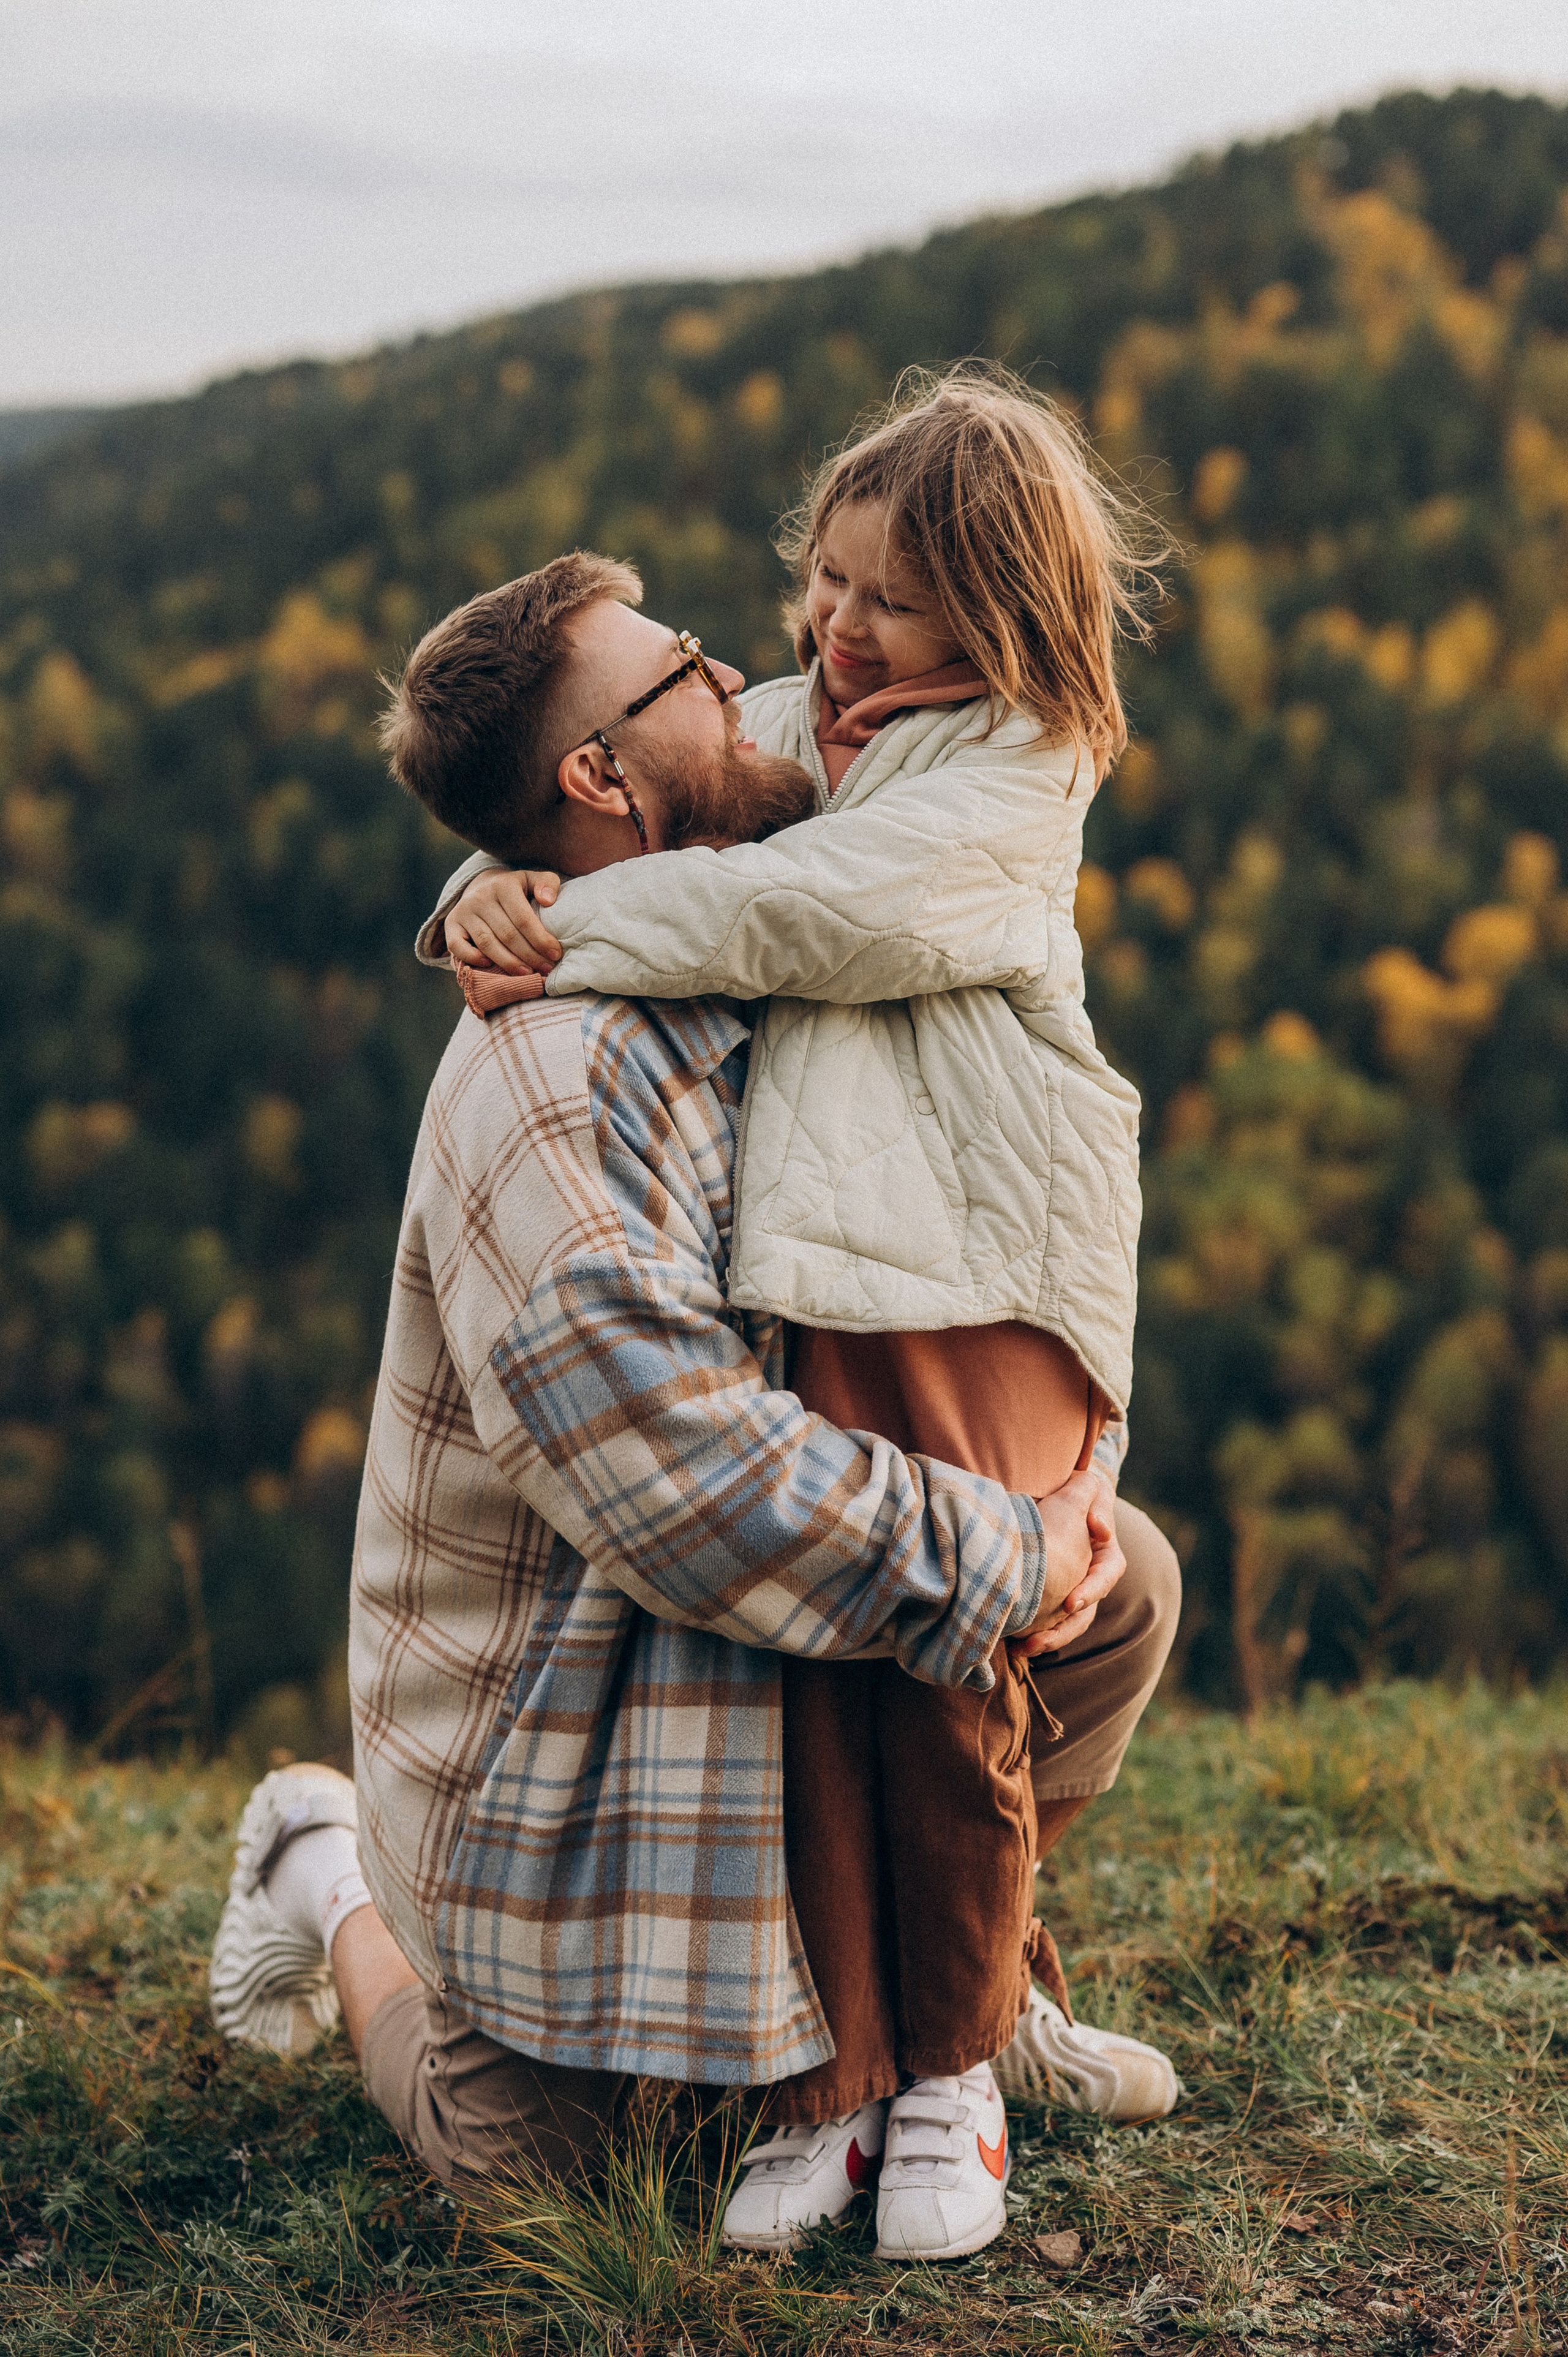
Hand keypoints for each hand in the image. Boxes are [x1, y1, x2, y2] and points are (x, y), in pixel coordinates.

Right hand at [445, 869, 562, 976]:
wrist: (481, 885)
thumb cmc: (515, 889)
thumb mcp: (532, 880)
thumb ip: (547, 883)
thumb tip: (547, 900)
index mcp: (503, 886)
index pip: (523, 919)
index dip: (541, 940)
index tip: (555, 954)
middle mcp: (480, 897)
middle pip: (507, 934)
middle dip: (529, 955)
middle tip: (546, 969)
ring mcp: (464, 911)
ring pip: (487, 943)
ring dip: (508, 962)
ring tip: (527, 973)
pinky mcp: (451, 924)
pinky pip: (457, 946)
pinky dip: (472, 958)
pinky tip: (489, 966)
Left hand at [1011, 1471, 1124, 1658]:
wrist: (1050, 1499)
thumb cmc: (1073, 1494)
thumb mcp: (1089, 1490)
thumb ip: (1098, 1503)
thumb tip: (1101, 1530)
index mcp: (1105, 1555)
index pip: (1106, 1575)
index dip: (1092, 1591)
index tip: (1071, 1603)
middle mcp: (1091, 1578)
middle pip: (1084, 1611)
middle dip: (1063, 1629)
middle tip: (1039, 1640)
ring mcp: (1072, 1591)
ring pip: (1066, 1625)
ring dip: (1047, 1639)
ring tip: (1024, 1649)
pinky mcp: (1050, 1599)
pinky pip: (1046, 1622)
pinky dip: (1033, 1635)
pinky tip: (1013, 1645)